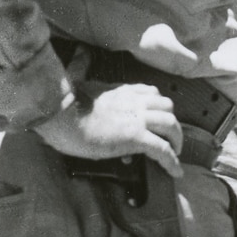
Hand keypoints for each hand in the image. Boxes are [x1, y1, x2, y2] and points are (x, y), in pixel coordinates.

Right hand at [32, 84, 183, 176]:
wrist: (60, 115)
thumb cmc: (63, 106)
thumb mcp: (80, 86)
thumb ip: (89, 80)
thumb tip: (83, 64)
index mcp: (121, 90)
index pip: (150, 93)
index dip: (158, 107)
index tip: (157, 119)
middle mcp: (134, 101)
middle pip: (167, 106)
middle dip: (172, 123)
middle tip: (170, 138)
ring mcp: (137, 118)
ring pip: (171, 124)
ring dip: (176, 140)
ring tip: (175, 154)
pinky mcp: (135, 137)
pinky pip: (162, 149)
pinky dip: (172, 161)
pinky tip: (176, 171)